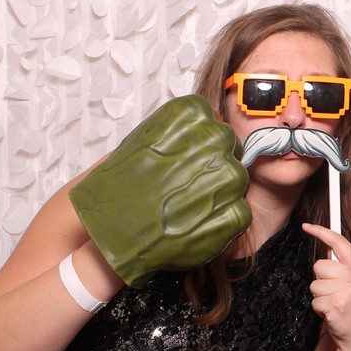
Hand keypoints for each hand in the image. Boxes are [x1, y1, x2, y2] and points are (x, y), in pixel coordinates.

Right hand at [69, 95, 251, 287]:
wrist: (110, 233)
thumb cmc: (117, 188)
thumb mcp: (139, 143)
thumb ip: (175, 134)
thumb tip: (196, 136)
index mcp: (190, 116)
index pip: (215, 122)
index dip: (204, 143)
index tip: (190, 157)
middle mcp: (213, 140)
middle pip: (230, 149)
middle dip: (213, 167)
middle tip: (188, 186)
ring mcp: (227, 177)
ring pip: (236, 180)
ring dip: (218, 194)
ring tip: (187, 207)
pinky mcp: (234, 213)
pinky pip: (240, 212)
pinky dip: (221, 222)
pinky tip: (194, 225)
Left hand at [302, 223, 350, 350]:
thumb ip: (343, 268)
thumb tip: (326, 252)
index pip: (339, 243)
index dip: (321, 232)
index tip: (306, 226)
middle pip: (320, 266)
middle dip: (321, 280)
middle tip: (334, 293)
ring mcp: (345, 291)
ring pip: (314, 285)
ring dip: (320, 297)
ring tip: (334, 304)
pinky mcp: (336, 304)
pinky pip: (314, 301)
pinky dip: (319, 309)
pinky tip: (331, 314)